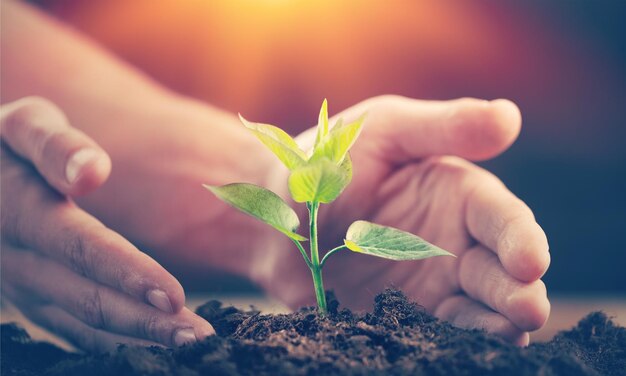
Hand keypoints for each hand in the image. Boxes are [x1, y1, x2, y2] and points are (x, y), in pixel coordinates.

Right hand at [0, 97, 213, 351]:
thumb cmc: (11, 146)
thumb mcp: (23, 127)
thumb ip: (54, 145)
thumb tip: (90, 172)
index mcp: (17, 212)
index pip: (78, 248)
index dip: (127, 274)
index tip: (176, 297)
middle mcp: (17, 261)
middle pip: (85, 299)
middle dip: (144, 321)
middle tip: (198, 336)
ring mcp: (23, 289)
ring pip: (83, 325)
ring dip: (138, 339)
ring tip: (191, 344)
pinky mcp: (35, 302)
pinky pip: (75, 331)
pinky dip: (117, 343)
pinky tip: (156, 345)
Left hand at [261, 96, 549, 345]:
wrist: (275, 217)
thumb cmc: (328, 161)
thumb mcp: (384, 131)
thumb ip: (442, 127)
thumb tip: (509, 115)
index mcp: (457, 195)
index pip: (502, 218)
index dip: (520, 238)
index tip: (530, 260)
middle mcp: (452, 243)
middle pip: (498, 271)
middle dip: (519, 291)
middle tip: (530, 309)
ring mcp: (428, 285)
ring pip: (475, 309)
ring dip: (495, 324)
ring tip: (510, 336)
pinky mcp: (402, 317)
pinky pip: (432, 332)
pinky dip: (451, 342)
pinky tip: (462, 349)